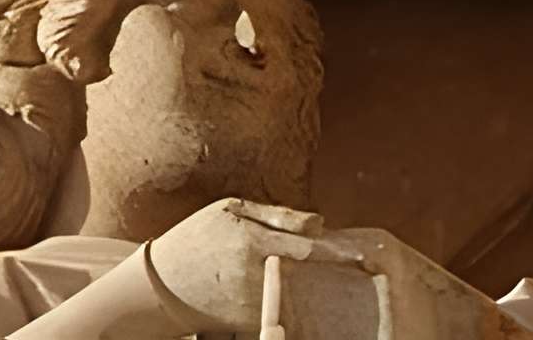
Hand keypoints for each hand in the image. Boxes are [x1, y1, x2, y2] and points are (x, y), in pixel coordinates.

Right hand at [145, 201, 379, 337]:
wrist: (165, 285)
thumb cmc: (199, 237)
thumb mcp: (230, 210)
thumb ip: (276, 214)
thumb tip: (320, 222)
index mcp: (251, 241)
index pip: (306, 247)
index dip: (339, 251)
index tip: (367, 252)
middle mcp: (254, 274)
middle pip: (308, 277)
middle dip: (336, 274)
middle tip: (364, 266)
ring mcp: (252, 303)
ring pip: (300, 297)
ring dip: (320, 290)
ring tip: (340, 280)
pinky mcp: (249, 322)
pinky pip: (283, 312)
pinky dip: (300, 304)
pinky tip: (309, 294)